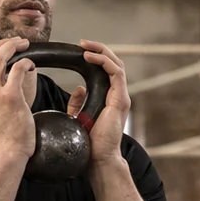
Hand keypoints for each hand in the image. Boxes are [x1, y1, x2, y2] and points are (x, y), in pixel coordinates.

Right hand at [0, 36, 35, 165]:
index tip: (2, 50)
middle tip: (15, 42)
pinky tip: (31, 65)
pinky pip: (18, 69)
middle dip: (0, 44)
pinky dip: (25, 63)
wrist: (4, 154)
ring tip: (23, 44)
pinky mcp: (10, 97)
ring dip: (11, 47)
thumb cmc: (0, 142)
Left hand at [65, 38, 130, 166]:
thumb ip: (78, 102)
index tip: (80, 50)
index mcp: (110, 97)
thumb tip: (78, 88)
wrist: (99, 157)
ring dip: (101, 52)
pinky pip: (116, 73)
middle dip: (99, 49)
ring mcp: (121, 96)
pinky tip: (89, 58)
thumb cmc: (90, 141)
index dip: (96, 57)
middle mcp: (118, 94)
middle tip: (82, 42)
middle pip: (114, 63)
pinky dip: (103, 62)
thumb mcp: (79, 116)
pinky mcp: (121, 100)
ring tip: (85, 46)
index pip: (107, 70)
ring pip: (117, 65)